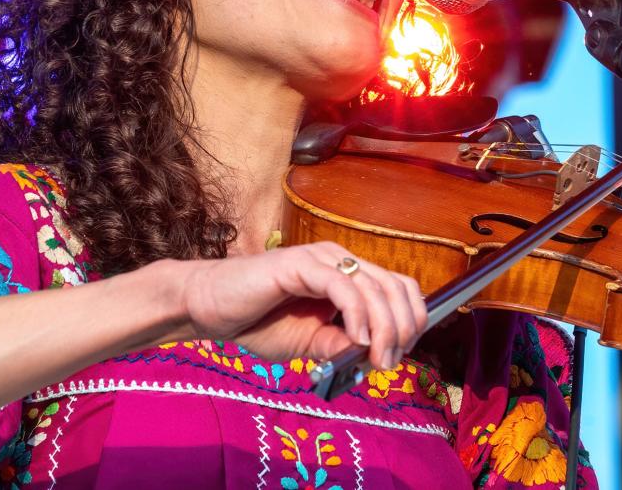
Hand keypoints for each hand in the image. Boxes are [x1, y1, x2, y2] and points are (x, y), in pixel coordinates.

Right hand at [177, 242, 427, 367]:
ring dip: (384, 327)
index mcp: (347, 275)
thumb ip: (341, 346)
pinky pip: (342, 286)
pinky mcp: (300, 264)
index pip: (399, 287)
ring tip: (377, 358)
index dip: (411, 319)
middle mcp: (340, 260)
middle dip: (402, 328)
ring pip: (375, 287)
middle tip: (390, 362)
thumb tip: (373, 356)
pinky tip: (354, 339)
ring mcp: (321, 258)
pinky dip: (357, 314)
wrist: (210, 309)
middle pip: (395, 287)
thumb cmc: (258, 323)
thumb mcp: (309, 344)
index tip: (401, 354)